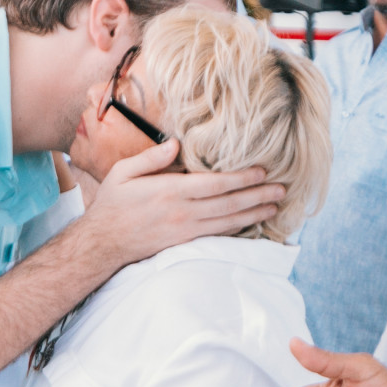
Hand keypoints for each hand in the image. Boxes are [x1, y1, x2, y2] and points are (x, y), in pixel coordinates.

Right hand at [79, 141, 282, 270]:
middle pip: (229, 204)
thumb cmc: (114, 203)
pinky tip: (251, 222)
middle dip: (258, 196)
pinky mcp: (185, 242)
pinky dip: (238, 228)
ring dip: (255, 214)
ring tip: (275, 206)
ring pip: (229, 221)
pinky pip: (218, 234)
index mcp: (171, 191)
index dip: (242, 178)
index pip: (215, 184)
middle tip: (282, 188)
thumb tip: (176, 144)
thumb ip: (152, 157)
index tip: (262, 170)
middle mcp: (183, 212)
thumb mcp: (124, 172)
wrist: (104, 242)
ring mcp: (186, 230)